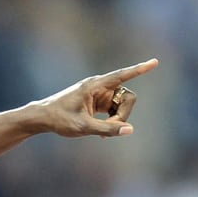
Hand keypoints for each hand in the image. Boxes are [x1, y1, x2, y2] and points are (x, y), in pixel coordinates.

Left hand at [34, 58, 158, 137]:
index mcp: (95, 85)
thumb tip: (130, 130)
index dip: (140, 69)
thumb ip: (107, 129)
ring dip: (117, 120)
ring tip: (102, 134)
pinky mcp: (98, 102)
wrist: (42, 118)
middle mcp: (100, 86)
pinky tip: (102, 134)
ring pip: (122, 105)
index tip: (155, 62)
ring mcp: (99, 94)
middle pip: (127, 98)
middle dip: (123, 115)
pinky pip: (114, 110)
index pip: (122, 75)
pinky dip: (112, 122)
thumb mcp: (83, 127)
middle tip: (109, 131)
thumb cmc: (59, 119)